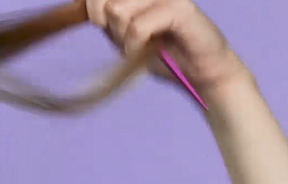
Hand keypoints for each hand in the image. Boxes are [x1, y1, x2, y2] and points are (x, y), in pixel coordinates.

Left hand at [83, 0, 250, 96]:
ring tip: (141, 46)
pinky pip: (137, 26)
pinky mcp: (179, 7)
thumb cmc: (165, 56)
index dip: (91, 6)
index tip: (101, 25)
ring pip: (117, 9)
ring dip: (123, 37)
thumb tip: (86, 9)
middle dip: (107, 25)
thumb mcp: (125, 39)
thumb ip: (108, 22)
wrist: (201, 72)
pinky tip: (145, 53)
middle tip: (127, 40)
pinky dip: (135, 47)